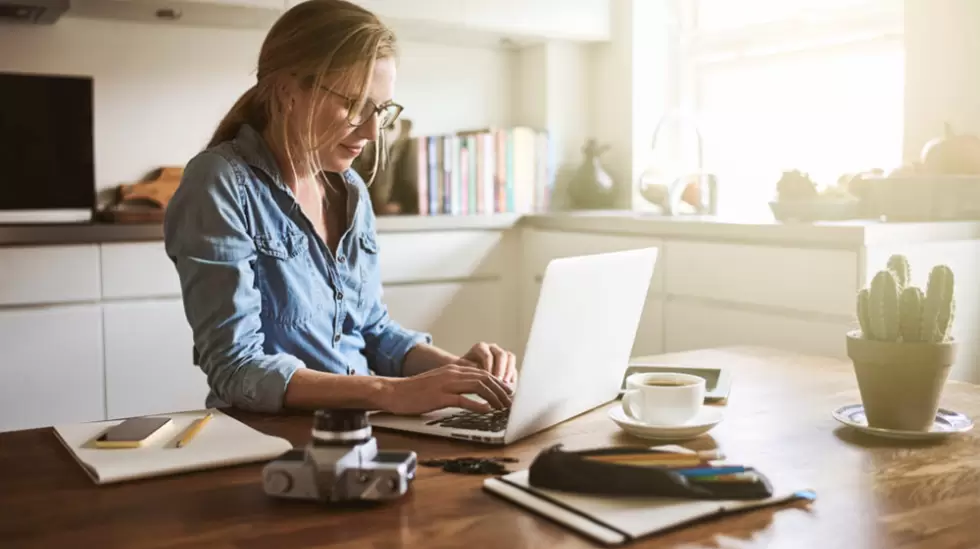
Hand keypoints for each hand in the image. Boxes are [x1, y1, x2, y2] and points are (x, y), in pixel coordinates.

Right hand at [380, 364, 513, 414]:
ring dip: (493, 397)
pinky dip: (477, 405)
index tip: (507, 393)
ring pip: (478, 386)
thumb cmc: (415, 391)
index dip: (498, 383)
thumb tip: (473, 394)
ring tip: (503, 407)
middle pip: (484, 378)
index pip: (482, 373)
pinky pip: (462, 399)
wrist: (394, 391)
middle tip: (510, 402)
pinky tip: (486, 411)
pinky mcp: (439, 396)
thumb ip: (456, 385)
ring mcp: (446, 384)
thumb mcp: (439, 383)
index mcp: (453, 369)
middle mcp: (452, 373)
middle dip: (500, 390)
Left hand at [457, 342, 517, 384]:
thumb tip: (478, 372)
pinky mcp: (507, 363)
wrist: (467, 375)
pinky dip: (513, 375)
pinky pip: (513, 366)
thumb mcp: (461, 369)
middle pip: (501, 355)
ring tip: (506, 383)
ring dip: (509, 371)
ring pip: (510, 358)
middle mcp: (492, 348)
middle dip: (501, 369)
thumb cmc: (462, 372)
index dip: (489, 366)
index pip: (487, 355)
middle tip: (500, 381)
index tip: (488, 378)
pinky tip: (510, 385)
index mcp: (480, 348)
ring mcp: (501, 355)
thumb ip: (468, 368)